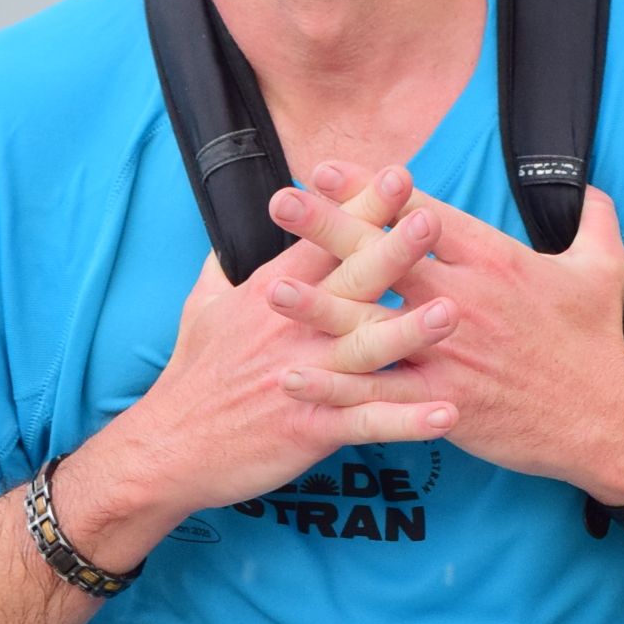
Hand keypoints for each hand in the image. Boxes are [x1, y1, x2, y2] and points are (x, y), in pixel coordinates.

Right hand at [109, 188, 452, 521]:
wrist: (170, 448)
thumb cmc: (194, 374)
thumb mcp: (204, 305)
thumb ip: (227, 266)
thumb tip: (234, 231)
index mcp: (274, 292)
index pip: (323, 240)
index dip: (360, 207)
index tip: (398, 175)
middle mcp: (293, 328)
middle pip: (350, 283)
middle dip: (393, 251)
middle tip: (433, 221)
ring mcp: (304, 377)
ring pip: (365, 349)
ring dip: (411, 332)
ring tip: (453, 314)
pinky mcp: (310, 427)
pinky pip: (366, 422)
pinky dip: (407, 421)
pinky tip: (447, 414)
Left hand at [269, 183, 623, 501]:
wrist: (605, 421)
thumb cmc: (598, 343)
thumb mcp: (604, 269)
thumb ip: (595, 220)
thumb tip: (595, 189)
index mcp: (494, 260)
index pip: (421, 213)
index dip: (371, 188)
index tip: (325, 167)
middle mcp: (465, 300)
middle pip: (385, 256)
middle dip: (328, 227)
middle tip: (279, 202)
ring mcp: (451, 353)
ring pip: (373, 325)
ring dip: (318, 307)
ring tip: (269, 290)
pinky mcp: (445, 403)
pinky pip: (379, 394)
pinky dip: (336, 387)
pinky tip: (295, 378)